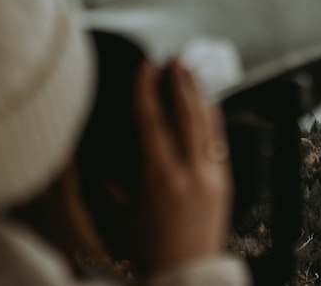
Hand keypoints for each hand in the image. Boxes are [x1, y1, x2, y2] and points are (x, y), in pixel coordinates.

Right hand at [132, 59, 232, 273]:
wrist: (188, 277)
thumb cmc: (152, 251)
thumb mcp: (125, 214)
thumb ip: (113, 183)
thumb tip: (96, 162)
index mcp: (161, 179)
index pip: (153, 122)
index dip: (147, 91)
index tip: (145, 67)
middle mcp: (190, 173)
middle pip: (185, 115)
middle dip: (178, 82)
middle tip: (171, 58)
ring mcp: (211, 176)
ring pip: (206, 123)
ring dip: (196, 92)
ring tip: (188, 70)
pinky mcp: (224, 182)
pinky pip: (218, 139)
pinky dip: (211, 116)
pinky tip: (207, 101)